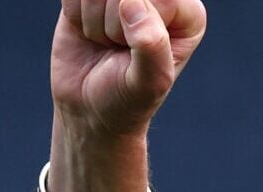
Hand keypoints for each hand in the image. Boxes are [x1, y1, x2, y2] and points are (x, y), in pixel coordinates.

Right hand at [46, 0, 206, 191]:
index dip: (139, 26)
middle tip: (119, 48)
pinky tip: (88, 31)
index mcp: (187, 15)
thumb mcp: (148, 82)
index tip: (137, 51)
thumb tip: (132, 2)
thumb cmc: (127, 99)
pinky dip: (74, 13)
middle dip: (113, 23)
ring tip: (106, 43)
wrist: (90, 109)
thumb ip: (151, 45)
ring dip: (93, 20)